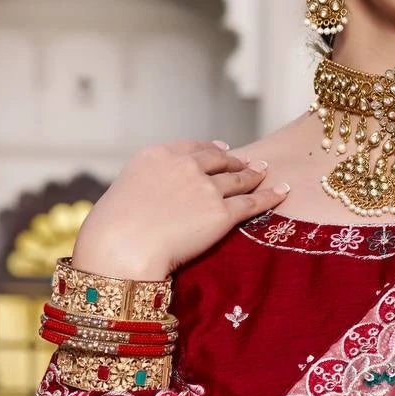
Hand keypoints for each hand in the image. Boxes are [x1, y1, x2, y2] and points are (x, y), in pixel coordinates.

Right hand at [72, 141, 288, 280]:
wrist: (121, 248)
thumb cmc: (112, 231)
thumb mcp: (124, 192)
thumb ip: (146, 185)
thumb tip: (154, 196)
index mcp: (157, 155)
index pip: (192, 147)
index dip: (210, 149)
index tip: (221, 149)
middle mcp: (184, 166)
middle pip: (218, 159)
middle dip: (235, 160)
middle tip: (248, 162)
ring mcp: (205, 188)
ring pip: (239, 178)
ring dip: (255, 173)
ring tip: (265, 171)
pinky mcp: (222, 213)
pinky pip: (253, 202)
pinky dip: (271, 195)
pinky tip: (282, 191)